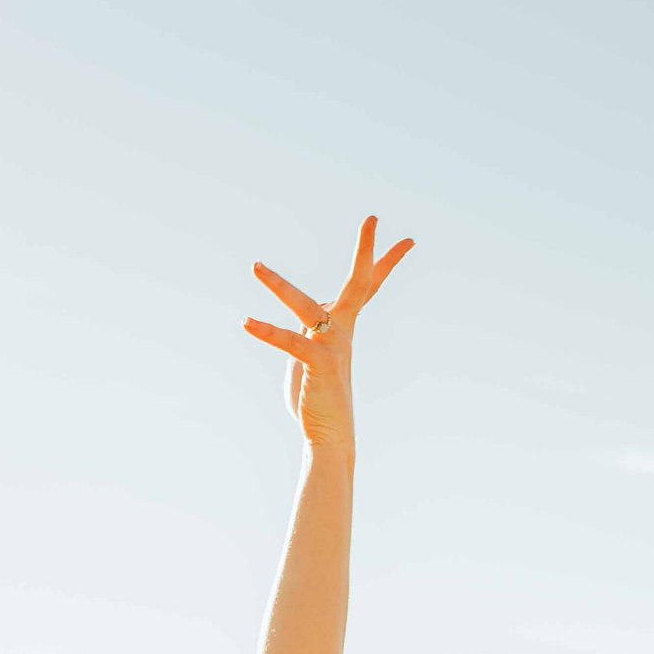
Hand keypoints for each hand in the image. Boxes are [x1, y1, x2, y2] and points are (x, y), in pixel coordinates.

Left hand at [243, 214, 411, 455]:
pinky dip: (266, 331)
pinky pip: (289, 341)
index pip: (367, 288)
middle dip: (366, 251)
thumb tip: (305, 326)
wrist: (329, 435)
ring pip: (304, 306)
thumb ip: (306, 335)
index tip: (407, 240)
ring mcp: (330, 346)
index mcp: (343, 327)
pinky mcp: (316, 363)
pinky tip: (246, 322)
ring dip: (277, 285)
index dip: (384, 262)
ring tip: (255, 266)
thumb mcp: (310, 358)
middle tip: (373, 218)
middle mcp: (342, 331)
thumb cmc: (317, 400)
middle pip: (358, 284)